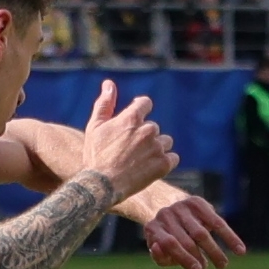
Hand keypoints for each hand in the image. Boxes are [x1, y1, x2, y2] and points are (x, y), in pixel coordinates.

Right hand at [77, 80, 177, 203]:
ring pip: (165, 142)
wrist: (102, 185)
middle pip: (153, 127)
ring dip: (156, 148)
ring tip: (139, 160)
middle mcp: (147, 130)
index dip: (141, 110)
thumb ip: (104, 104)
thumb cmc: (96, 155)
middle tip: (129, 151)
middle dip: (144, 136)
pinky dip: (165, 162)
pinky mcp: (164, 164)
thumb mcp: (95, 127)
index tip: (135, 122)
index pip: (145, 103)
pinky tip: (150, 168)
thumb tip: (109, 83)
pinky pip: (173, 157)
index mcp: (131, 118)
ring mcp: (157, 147)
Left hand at [138, 193, 243, 268]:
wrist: (170, 210)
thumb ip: (160, 256)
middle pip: (186, 239)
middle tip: (212, 268)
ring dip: (214, 250)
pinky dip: (229, 237)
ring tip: (223, 264)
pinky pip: (216, 222)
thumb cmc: (167, 237)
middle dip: (200, 256)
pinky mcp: (197, 202)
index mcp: (153, 228)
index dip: (184, 257)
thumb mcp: (160, 250)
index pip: (170, 243)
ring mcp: (180, 207)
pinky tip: (239, 250)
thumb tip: (158, 249)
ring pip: (201, 233)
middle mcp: (165, 215)